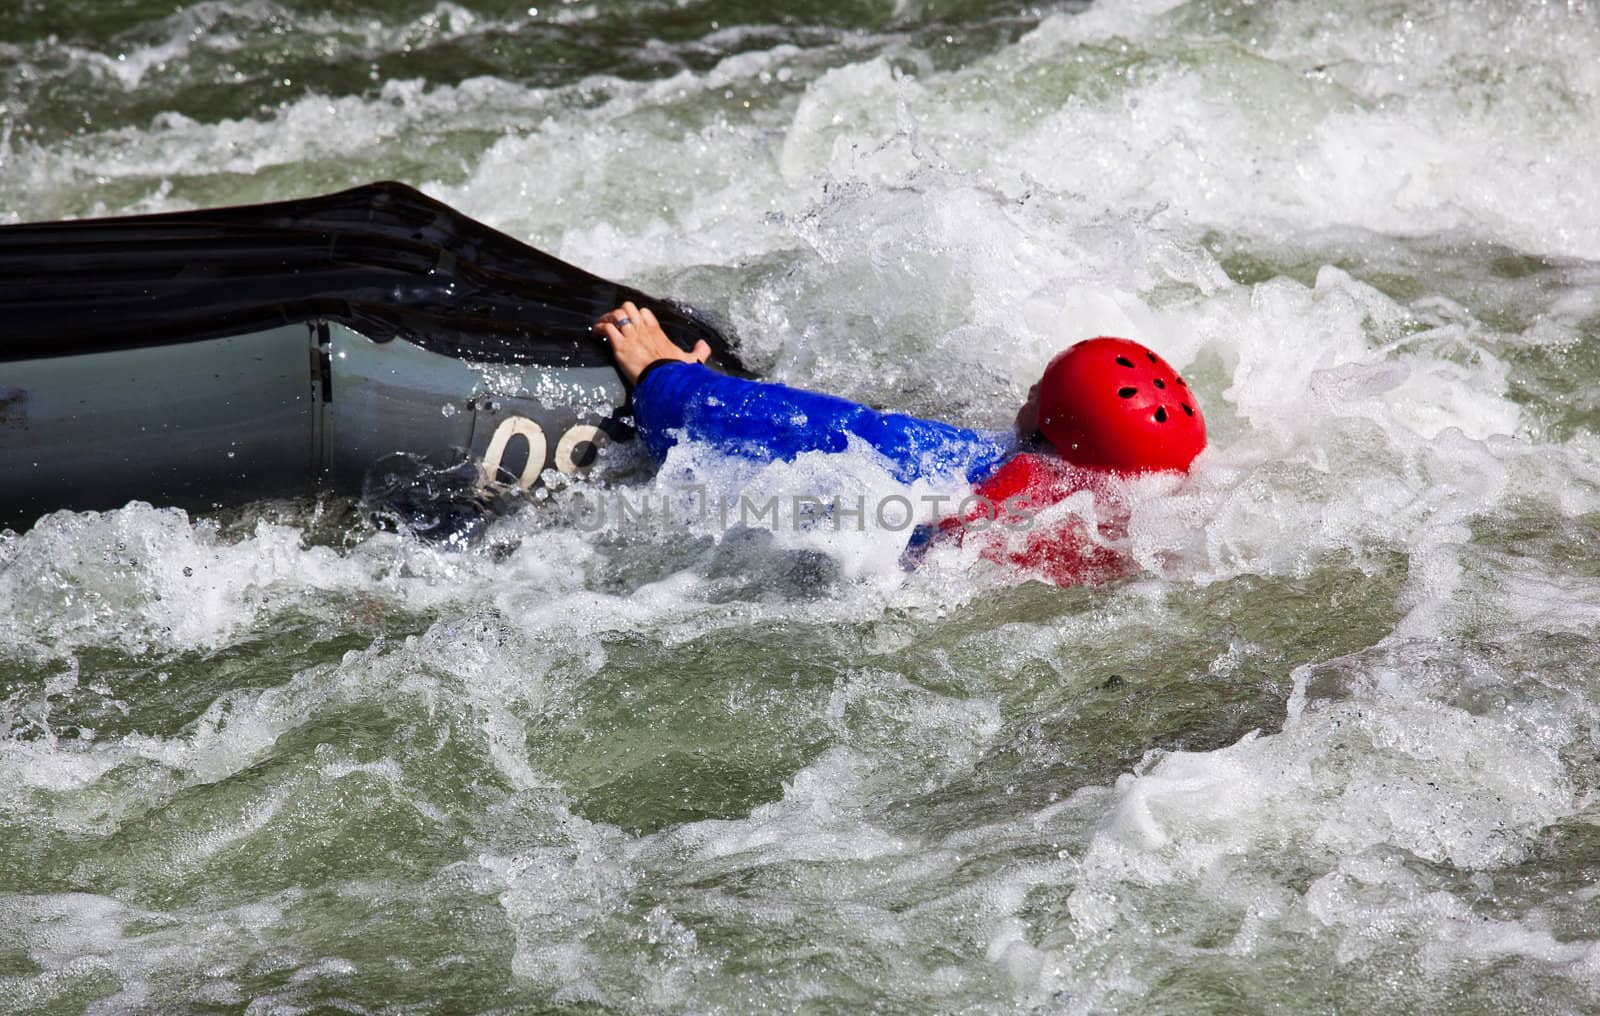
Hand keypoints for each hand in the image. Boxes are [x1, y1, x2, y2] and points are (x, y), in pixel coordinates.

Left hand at [593, 300, 710, 384]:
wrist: (665, 380)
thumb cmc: (676, 371)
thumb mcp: (691, 359)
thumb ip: (699, 351)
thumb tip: (705, 345)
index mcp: (656, 331)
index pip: (644, 312)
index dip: (635, 315)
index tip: (630, 324)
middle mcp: (642, 330)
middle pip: (627, 308)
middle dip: (618, 313)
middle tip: (613, 324)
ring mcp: (630, 336)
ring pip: (615, 315)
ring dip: (605, 320)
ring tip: (600, 328)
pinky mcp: (620, 346)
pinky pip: (606, 329)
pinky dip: (599, 330)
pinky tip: (595, 335)